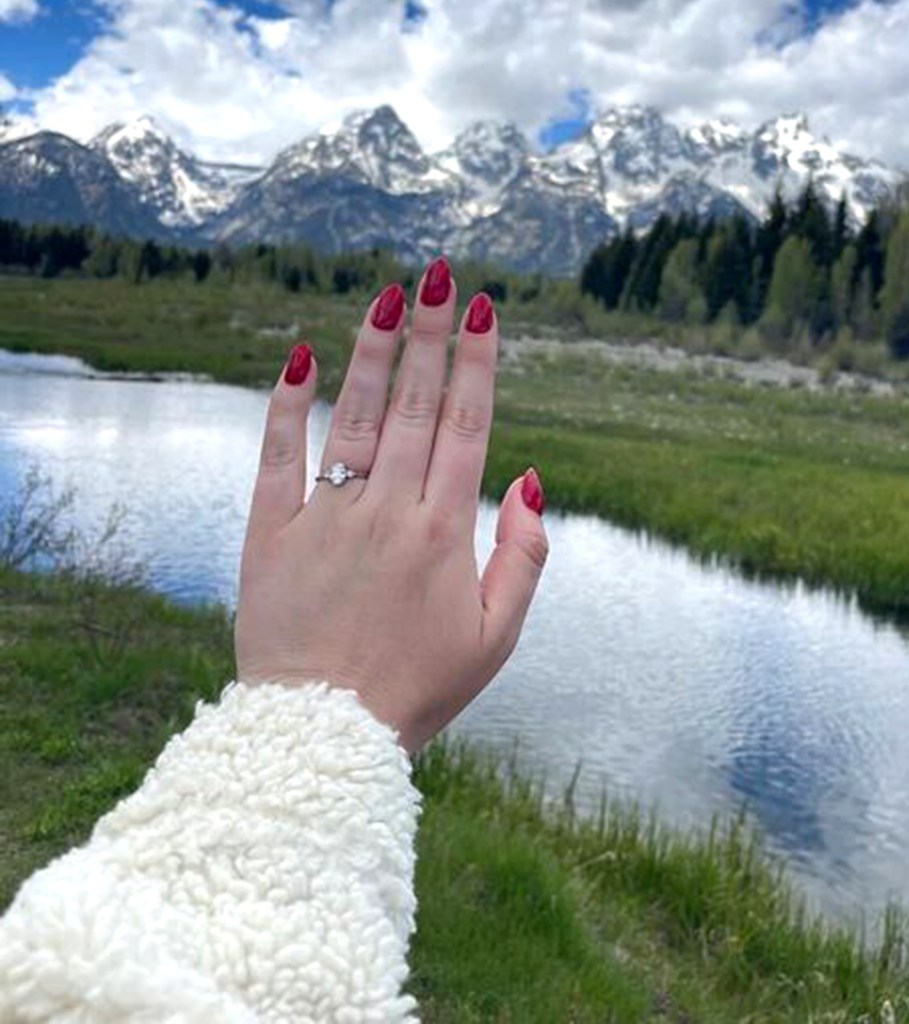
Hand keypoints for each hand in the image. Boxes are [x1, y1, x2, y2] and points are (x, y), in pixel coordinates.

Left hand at [234, 258, 547, 752]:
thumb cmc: (417, 690)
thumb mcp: (496, 638)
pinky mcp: (270, 535)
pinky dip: (286, 408)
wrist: (324, 738)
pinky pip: (276, 459)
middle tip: (439, 275)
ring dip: (373, 355)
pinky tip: (296, 358)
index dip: (477, 363)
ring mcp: (324, 520)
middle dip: (431, 335)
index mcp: (443, 534)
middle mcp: (386, 513)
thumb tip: (528, 478)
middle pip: (415, 407)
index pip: (466, 426)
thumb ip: (523, 556)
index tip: (484, 309)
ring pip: (354, 419)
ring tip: (387, 299)